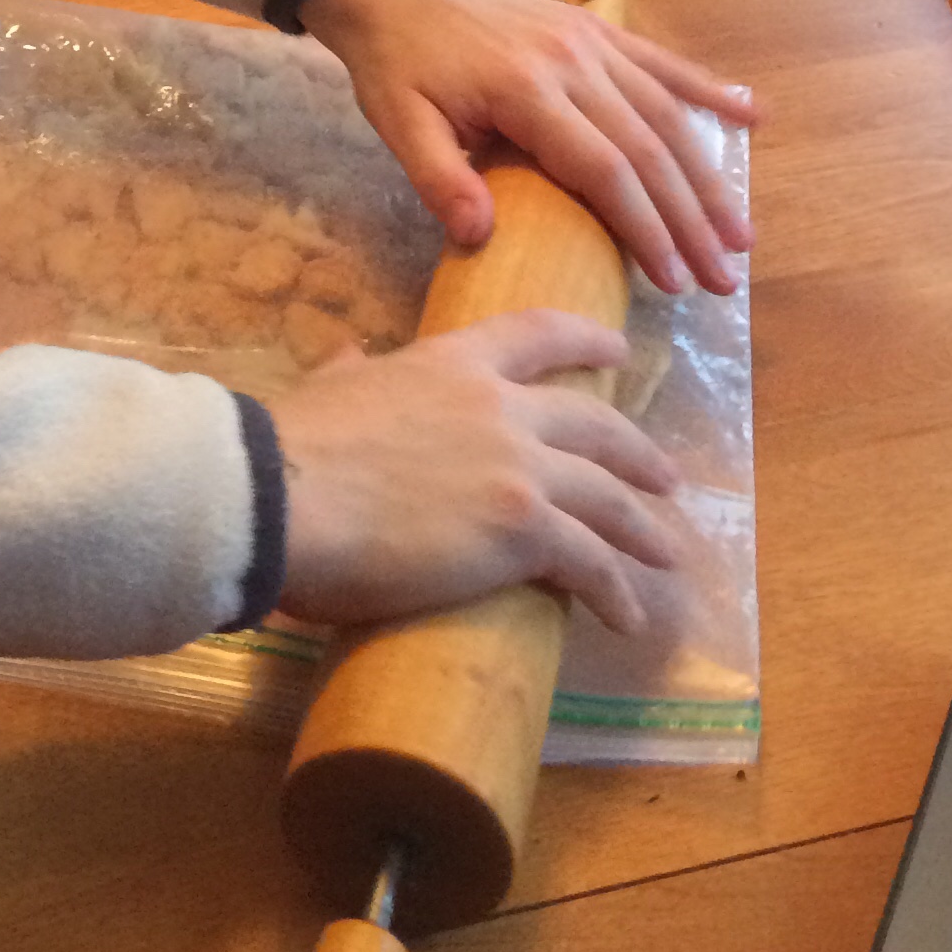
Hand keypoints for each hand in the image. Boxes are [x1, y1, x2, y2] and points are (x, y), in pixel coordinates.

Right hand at [270, 307, 683, 632]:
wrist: (288, 495)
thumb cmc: (298, 445)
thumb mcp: (331, 387)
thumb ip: (354, 372)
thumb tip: (351, 358)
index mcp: (453, 362)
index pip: (538, 335)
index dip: (587, 339)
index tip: (621, 347)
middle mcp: (501, 406)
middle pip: (594, 422)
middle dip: (635, 452)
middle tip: (664, 475)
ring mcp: (519, 466)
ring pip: (606, 496)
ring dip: (641, 529)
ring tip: (664, 554)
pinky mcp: (524, 530)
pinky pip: (590, 564)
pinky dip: (616, 592)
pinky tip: (627, 615)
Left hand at [300, 0, 756, 294]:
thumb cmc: (395, 65)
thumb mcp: (397, 124)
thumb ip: (438, 179)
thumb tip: (481, 237)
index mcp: (525, 89)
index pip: (604, 169)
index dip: (645, 228)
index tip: (673, 281)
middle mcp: (572, 60)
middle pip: (649, 148)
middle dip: (692, 219)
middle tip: (724, 278)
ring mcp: (589, 39)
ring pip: (666, 112)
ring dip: (709, 174)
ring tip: (741, 232)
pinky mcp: (593, 28)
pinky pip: (660, 61)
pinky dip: (708, 89)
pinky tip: (753, 115)